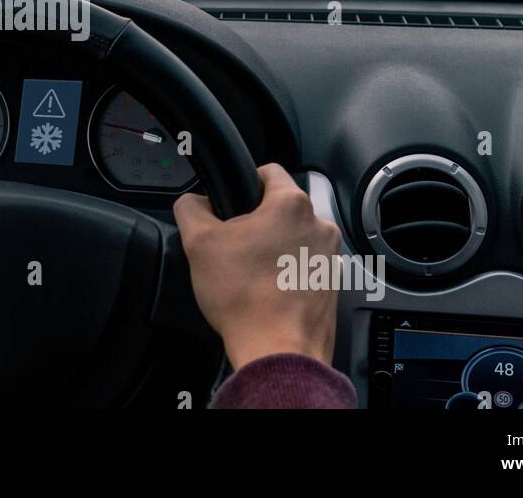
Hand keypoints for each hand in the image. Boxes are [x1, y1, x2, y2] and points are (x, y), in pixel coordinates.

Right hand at [174, 163, 341, 368]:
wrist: (277, 351)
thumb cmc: (245, 298)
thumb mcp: (199, 243)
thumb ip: (190, 208)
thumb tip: (192, 202)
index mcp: (291, 205)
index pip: (268, 171)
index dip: (243, 182)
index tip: (230, 203)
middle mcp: (320, 226)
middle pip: (280, 209)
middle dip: (256, 223)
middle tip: (233, 247)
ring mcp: (330, 258)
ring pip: (293, 239)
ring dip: (273, 249)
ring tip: (249, 274)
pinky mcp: (332, 286)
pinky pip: (305, 267)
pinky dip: (287, 274)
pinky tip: (265, 293)